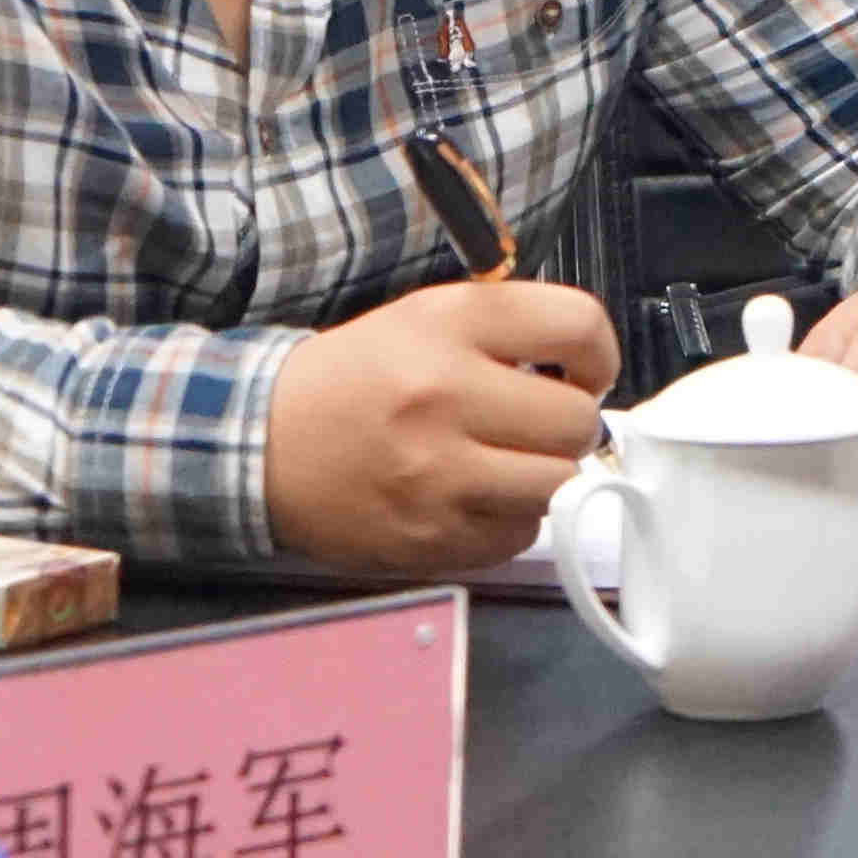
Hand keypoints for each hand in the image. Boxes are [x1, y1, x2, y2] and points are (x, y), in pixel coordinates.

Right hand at [266, 276, 615, 570]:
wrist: (259, 446)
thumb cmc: (354, 382)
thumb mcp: (424, 319)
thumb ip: (507, 328)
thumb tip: (588, 367)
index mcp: (447, 326)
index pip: (577, 326)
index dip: (599, 353)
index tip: (584, 371)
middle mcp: (443, 395)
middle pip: (577, 420)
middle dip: (569, 423)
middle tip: (535, 423)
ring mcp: (436, 474)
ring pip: (558, 484)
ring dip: (544, 475)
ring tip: (506, 462)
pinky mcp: (430, 537)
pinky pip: (519, 534)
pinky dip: (510, 518)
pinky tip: (473, 497)